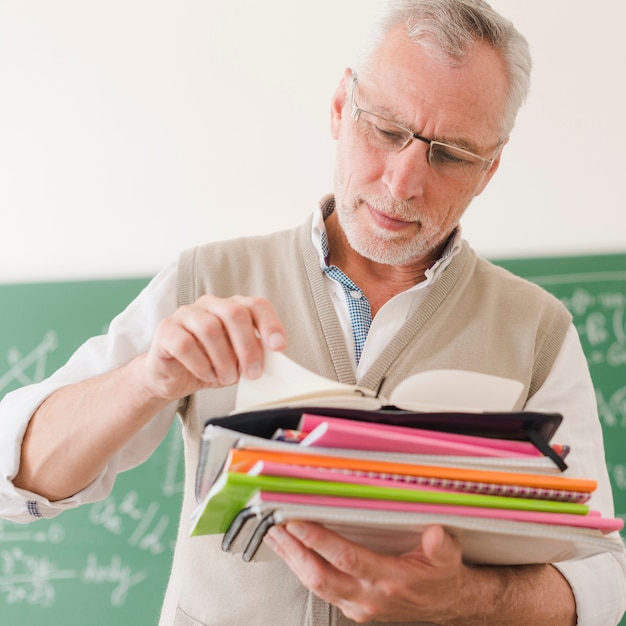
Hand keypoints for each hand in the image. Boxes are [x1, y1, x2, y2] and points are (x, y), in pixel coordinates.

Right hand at [142, 294, 285, 400]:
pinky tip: (207, 375)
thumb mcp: (238, 362)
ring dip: (223, 359)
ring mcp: (186, 314)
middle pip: (234, 313)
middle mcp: (210, 305)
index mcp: (232, 307)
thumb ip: (254, 356)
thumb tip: (272, 362)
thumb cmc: (209, 365)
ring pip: (209, 328)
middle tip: (253, 373)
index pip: (256, 305)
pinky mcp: (166, 330)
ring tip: (227, 378)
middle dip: (248, 346)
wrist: (172, 377)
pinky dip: (201, 364)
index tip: (279, 348)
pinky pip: (185, 344)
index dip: (270, 324)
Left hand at [264, 521, 465, 623]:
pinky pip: (320, 590)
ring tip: (274, 535)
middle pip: (320, 576)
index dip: (319, 540)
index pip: (346, 558)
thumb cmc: (441, 577)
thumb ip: (441, 546)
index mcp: (390, 580)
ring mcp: (358, 606)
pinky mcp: (352, 608)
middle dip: (293, 550)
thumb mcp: (448, 558)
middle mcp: (369, 596)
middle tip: (275, 526)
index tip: (297, 521)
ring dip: (292, 559)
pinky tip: (291, 553)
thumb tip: (435, 534)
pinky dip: (301, 570)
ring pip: (315, 585)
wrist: (446, 606)